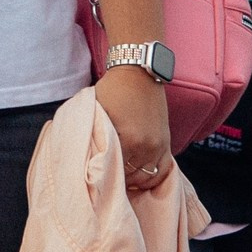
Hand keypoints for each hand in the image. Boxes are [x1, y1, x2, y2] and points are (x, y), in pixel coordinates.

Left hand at [97, 64, 172, 191]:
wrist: (137, 72)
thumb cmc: (112, 90)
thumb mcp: (97, 113)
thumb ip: (93, 138)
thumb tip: (84, 159)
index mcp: (127, 140)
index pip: (114, 172)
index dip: (103, 176)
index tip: (95, 177)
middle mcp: (146, 146)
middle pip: (130, 178)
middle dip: (117, 179)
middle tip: (106, 177)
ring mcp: (158, 145)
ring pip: (146, 178)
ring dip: (133, 179)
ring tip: (121, 175)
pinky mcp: (166, 142)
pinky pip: (162, 171)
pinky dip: (151, 177)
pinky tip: (140, 175)